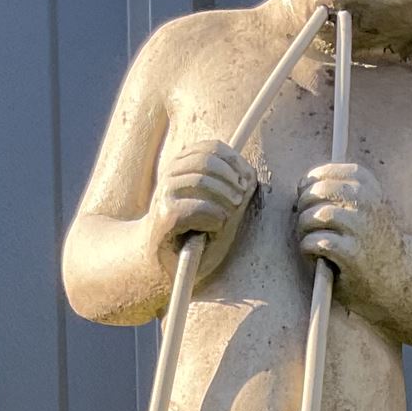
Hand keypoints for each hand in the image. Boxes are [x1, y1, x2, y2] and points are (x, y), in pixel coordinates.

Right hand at [149, 140, 255, 285]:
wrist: (161, 263)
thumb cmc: (194, 234)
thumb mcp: (218, 207)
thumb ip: (233, 190)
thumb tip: (250, 174)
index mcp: (182, 166)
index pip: (211, 147)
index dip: (234, 161)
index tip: (247, 180)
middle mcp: (170, 176)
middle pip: (207, 161)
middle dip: (230, 181)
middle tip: (239, 201)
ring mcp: (164, 194)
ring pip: (202, 181)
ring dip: (223, 201)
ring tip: (224, 220)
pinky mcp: (165, 216)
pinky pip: (198, 208)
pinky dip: (214, 218)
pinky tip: (214, 229)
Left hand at [296, 162, 400, 307]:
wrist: (400, 275)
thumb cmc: (373, 240)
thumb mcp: (366, 205)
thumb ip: (339, 190)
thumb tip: (301, 184)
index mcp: (367, 185)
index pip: (325, 173)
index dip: (309, 184)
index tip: (307, 198)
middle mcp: (365, 201)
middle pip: (317, 192)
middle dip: (304, 206)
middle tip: (306, 224)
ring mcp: (359, 226)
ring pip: (314, 216)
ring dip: (304, 229)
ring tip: (310, 240)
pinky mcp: (350, 253)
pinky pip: (315, 241)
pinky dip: (308, 248)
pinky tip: (316, 255)